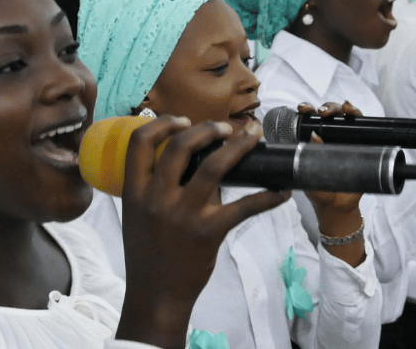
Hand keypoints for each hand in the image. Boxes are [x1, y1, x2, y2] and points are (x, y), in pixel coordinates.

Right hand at [114, 117, 290, 347]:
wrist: (155, 295)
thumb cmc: (147, 254)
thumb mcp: (138, 215)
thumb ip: (159, 188)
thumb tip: (199, 163)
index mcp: (134, 192)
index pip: (140, 142)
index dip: (162, 124)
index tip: (182, 120)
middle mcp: (157, 199)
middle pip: (181, 146)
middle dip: (206, 128)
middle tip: (224, 128)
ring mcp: (184, 214)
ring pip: (214, 167)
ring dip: (237, 146)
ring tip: (251, 136)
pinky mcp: (209, 231)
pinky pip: (244, 207)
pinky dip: (268, 196)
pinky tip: (282, 190)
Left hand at [298, 101, 366, 213]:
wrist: (337, 206)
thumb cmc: (319, 191)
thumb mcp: (309, 175)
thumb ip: (310, 159)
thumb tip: (314, 136)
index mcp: (313, 142)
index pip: (309, 120)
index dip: (306, 111)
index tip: (302, 109)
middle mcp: (330, 137)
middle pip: (329, 115)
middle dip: (326, 107)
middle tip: (322, 111)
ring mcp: (346, 140)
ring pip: (346, 118)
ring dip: (343, 108)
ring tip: (343, 108)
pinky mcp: (361, 145)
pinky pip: (362, 128)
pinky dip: (359, 116)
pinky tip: (354, 112)